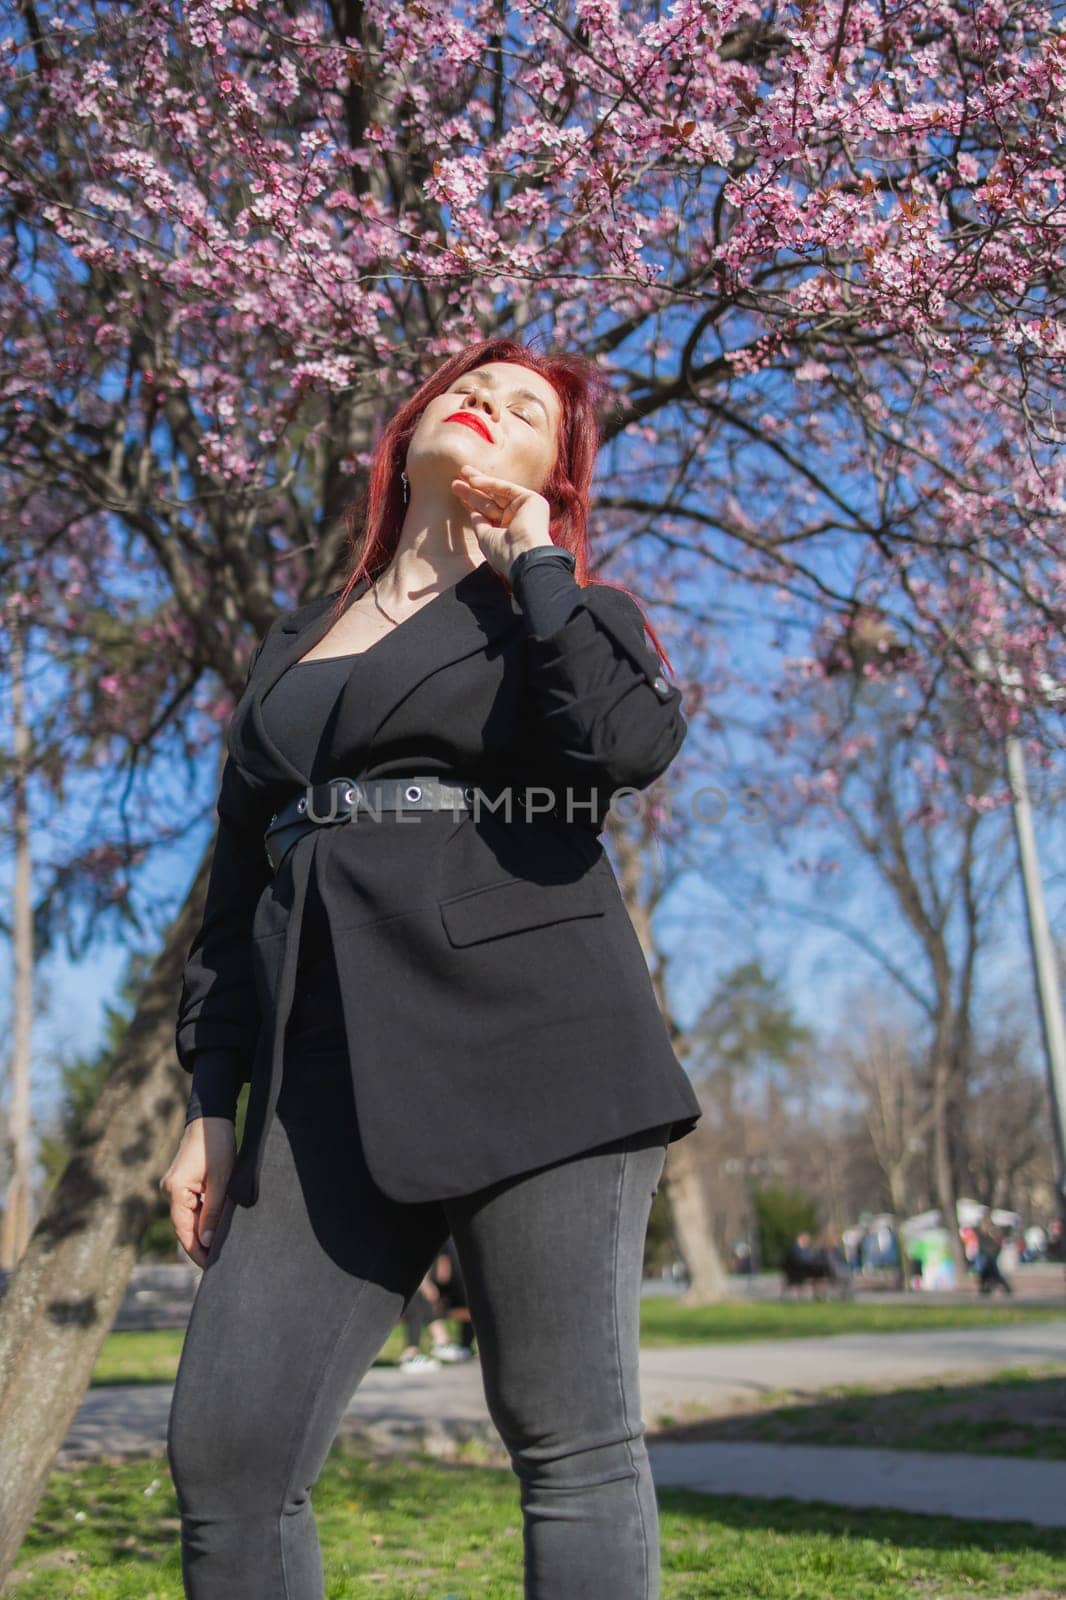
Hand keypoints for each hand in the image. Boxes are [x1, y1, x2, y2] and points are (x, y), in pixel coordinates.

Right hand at [159, 1117, 235, 1269]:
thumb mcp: (220, 1180)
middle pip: (183, 1226)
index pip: (183, 1229)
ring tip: (218, 1250)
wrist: (212, 1117)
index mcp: (175, 1190)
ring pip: (187, 1217)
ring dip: (201, 1232)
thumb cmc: (217, 1144)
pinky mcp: (182, 1182)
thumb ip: (212, 1211)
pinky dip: (202, 1218)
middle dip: (199, 1244)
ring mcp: (174, 1186)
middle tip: (216, 1264)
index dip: (196, 1250)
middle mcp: (169, 1190)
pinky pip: (190, 1206)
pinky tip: (214, 1228)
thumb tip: (205, 1241)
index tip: (210, 1267)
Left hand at [452, 464, 553, 575]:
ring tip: (462, 471)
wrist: (524, 556)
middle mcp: (517, 520)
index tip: (459, 497)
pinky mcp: (532, 500)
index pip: (487, 514)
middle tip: (456, 482)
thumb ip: (479, 522)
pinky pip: (507, 488)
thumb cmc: (503, 553)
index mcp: (507, 533)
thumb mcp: (485, 536)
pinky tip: (473, 480)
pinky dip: (490, 483)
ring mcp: (526, 509)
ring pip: (498, 492)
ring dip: (479, 482)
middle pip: (491, 501)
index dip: (473, 504)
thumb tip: (472, 511)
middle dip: (474, 491)